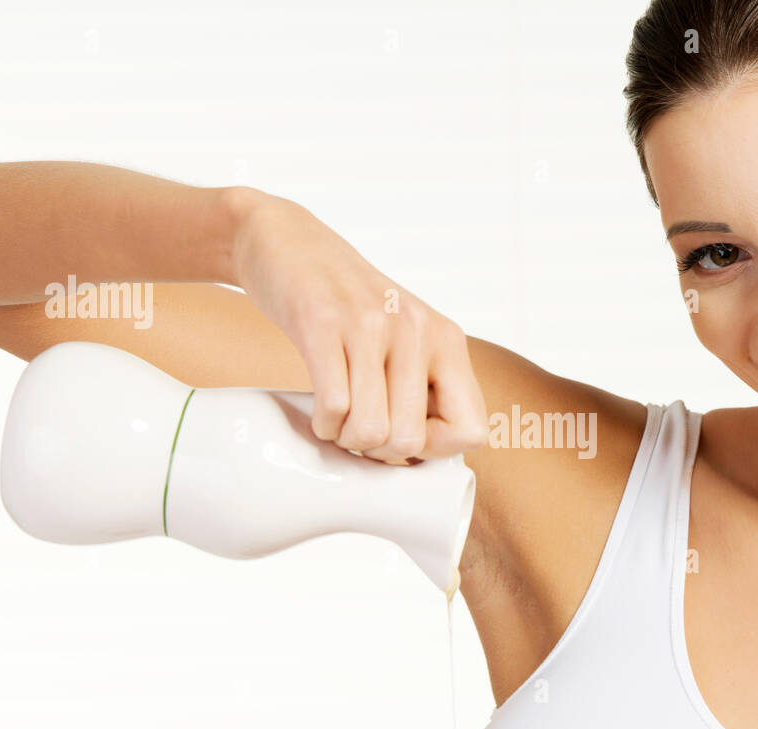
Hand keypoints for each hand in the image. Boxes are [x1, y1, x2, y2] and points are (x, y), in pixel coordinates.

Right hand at [228, 189, 487, 463]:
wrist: (285, 241)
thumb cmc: (346, 308)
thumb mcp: (403, 338)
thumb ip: (424, 387)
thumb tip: (427, 459)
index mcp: (447, 340)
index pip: (472, 429)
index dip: (435, 450)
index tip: (404, 436)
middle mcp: (417, 329)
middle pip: (410, 440)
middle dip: (377, 450)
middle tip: (358, 429)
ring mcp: (371, 324)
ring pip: (371, 430)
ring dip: (345, 438)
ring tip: (337, 418)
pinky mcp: (322, 322)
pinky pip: (334, 405)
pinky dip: (322, 423)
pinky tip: (319, 411)